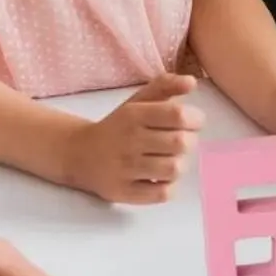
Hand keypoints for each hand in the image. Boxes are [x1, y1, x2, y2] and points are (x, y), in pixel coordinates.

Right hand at [62, 74, 203, 204]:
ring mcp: (124, 169)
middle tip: (180, 141)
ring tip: (169, 158)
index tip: (193, 122)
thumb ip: (167, 85)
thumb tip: (192, 82)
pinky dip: (167, 186)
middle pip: (181, 143)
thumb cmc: (120, 125)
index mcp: (134, 115)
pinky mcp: (121, 193)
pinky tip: (159, 177)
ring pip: (174, 169)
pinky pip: (161, 193)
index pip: (178, 115)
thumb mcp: (140, 99)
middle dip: (189, 141)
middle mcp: (129, 141)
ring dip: (178, 163)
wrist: (79, 153)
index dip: (195, 119)